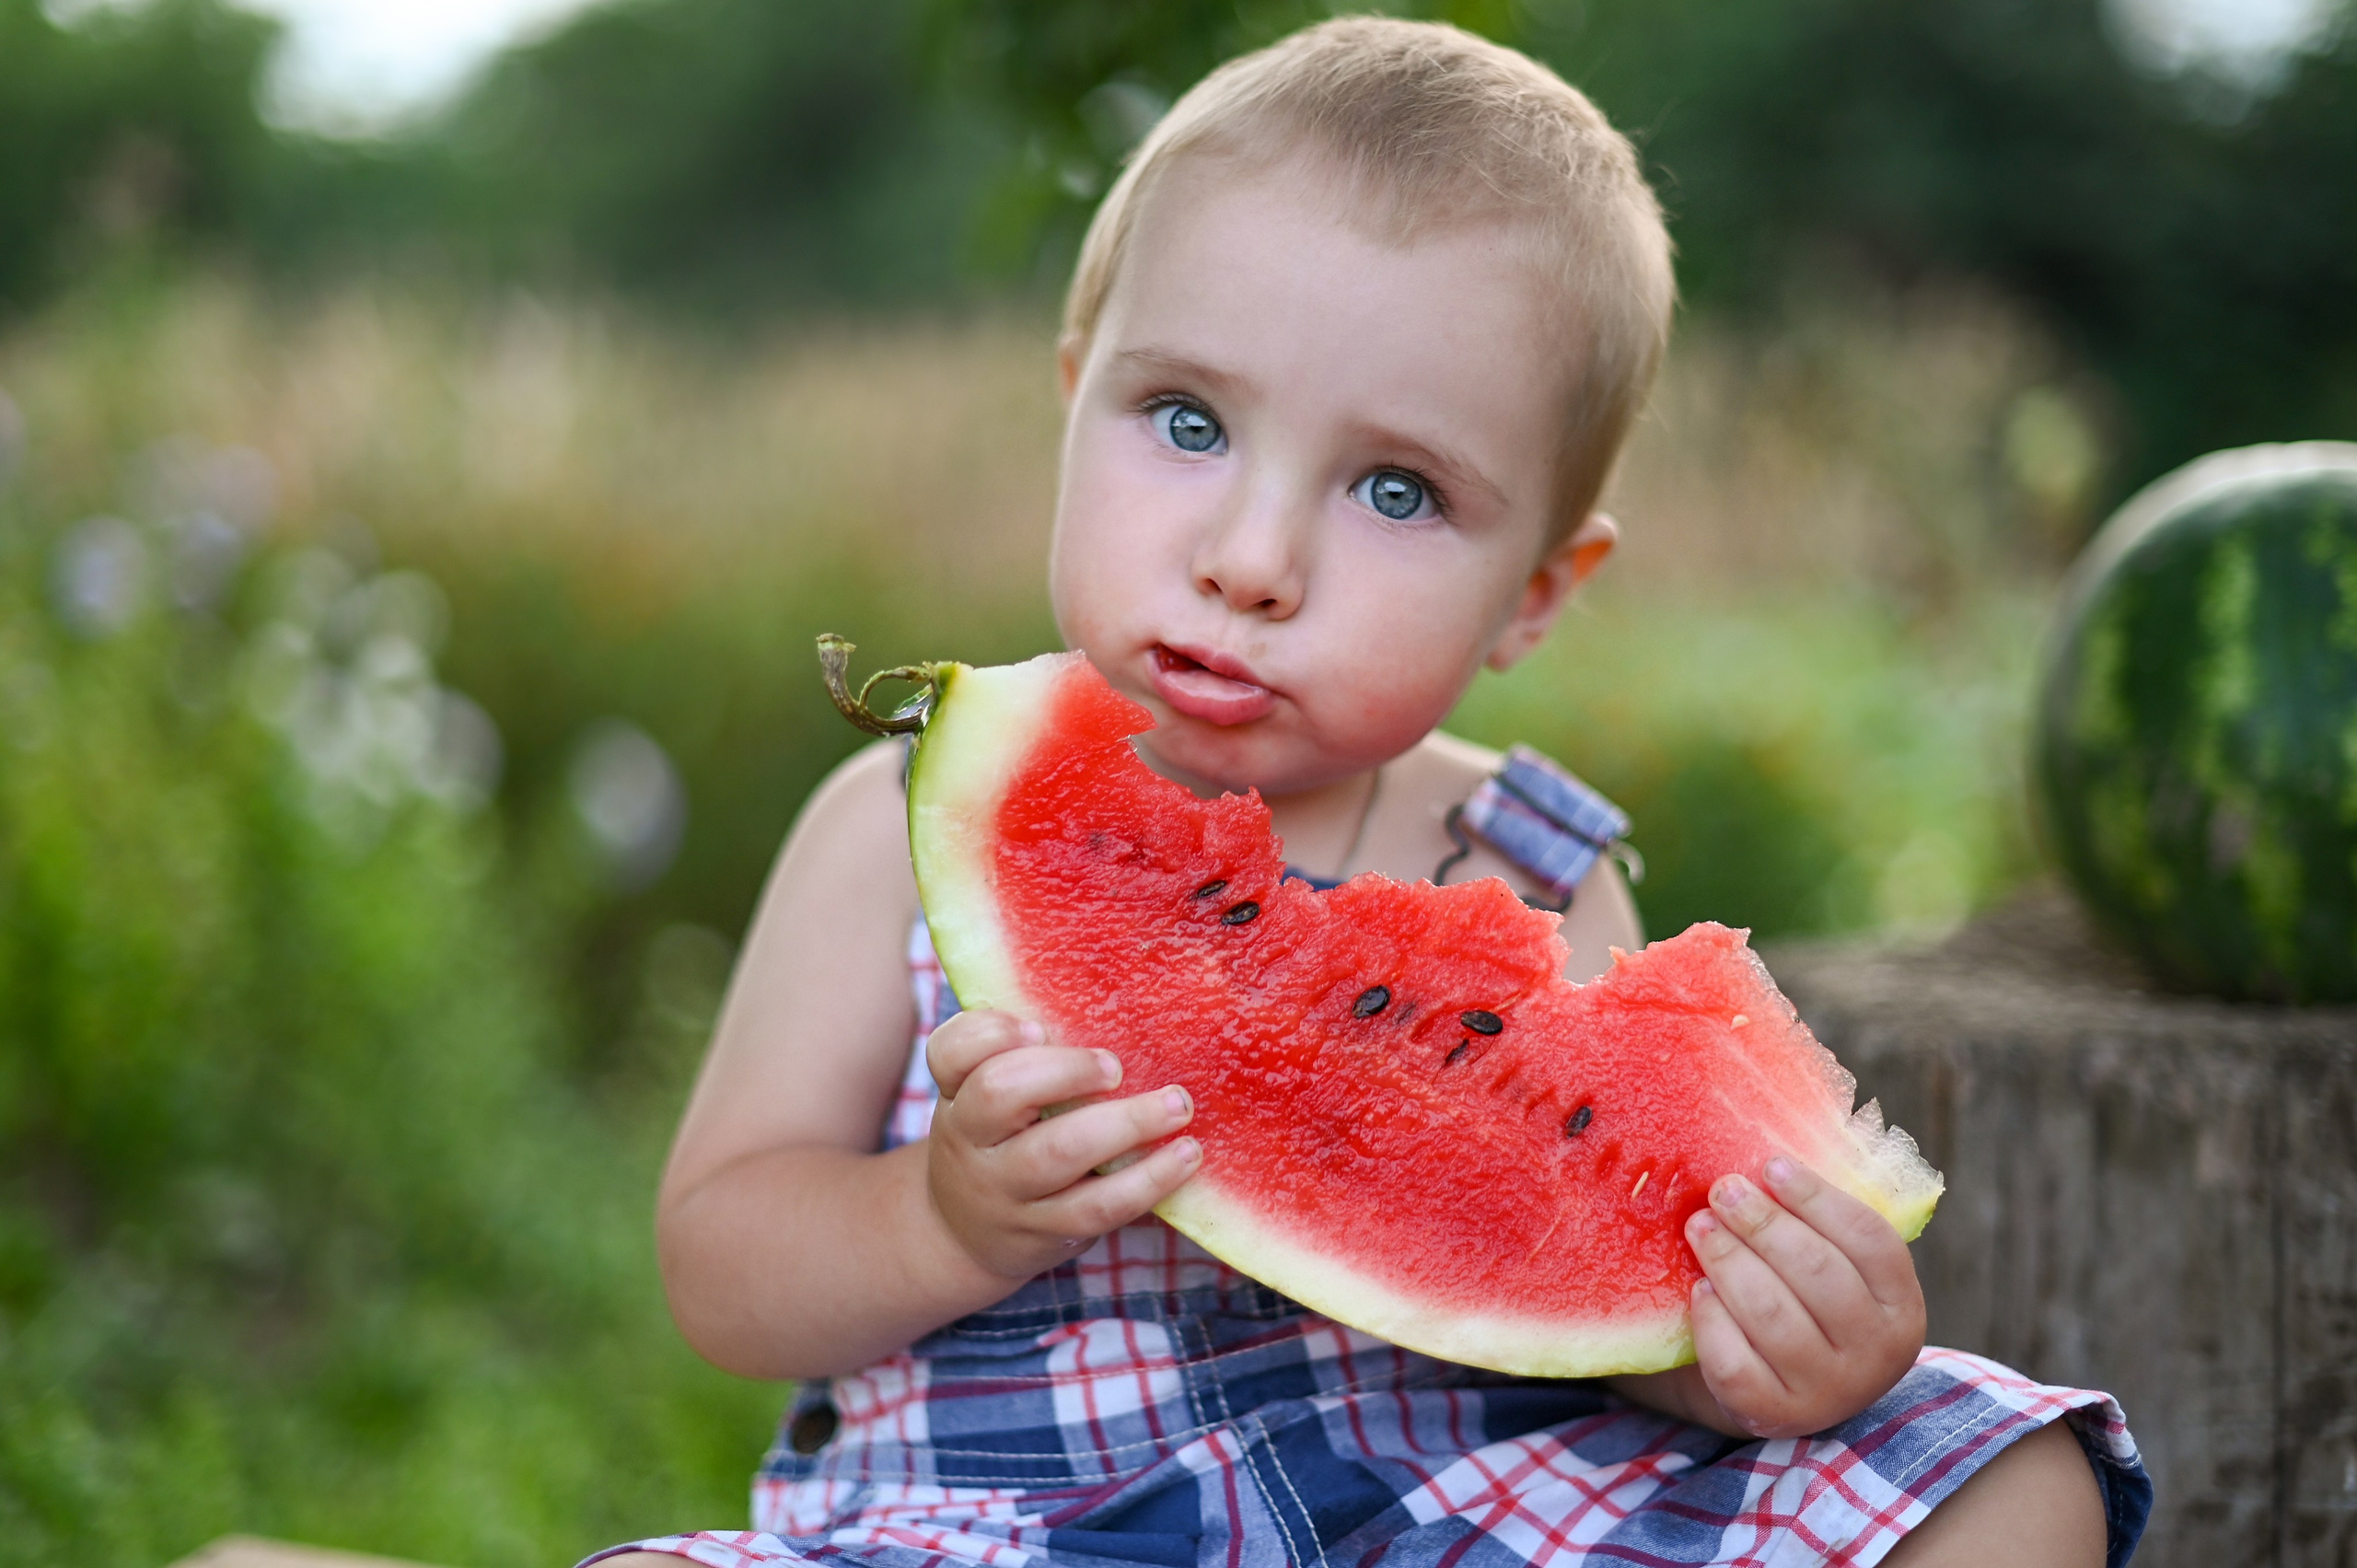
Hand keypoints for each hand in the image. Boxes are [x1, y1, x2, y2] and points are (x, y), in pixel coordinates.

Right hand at [922, 1009, 1200, 1278]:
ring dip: (1125, 1125)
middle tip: (1117, 1067)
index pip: (950, 1051)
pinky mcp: (1046, 1232)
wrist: (967, 1235)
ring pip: (1057, 1154)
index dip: (993, 1032)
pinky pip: (1098, 1207)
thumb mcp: (983, 1098)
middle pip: (1000, 1092)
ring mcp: (1005, 1191)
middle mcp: (970, 1140)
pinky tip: (1184, 1156)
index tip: (1039, 1027)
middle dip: (1066, 1070)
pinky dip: (1148, 1181)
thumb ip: (1018, 1053)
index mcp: (957, 1093)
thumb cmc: (996, 1141)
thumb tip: (1101, 1009)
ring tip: (1176, 1106)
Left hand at [1676, 1157, 1925, 1439]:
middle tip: (1723, 1190)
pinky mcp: (1774, 1415)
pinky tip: (1701, 1290)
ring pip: (1771, 1312)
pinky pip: (1734, 1359)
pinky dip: (1712, 1317)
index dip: (1817, 1198)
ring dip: (1728, 1260)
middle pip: (1816, 1271)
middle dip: (1762, 1223)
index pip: (1868, 1240)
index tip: (1771, 1165)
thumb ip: (1819, 1223)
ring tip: (1700, 1226)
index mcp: (1902, 1307)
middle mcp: (1876, 1355)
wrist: (1783, 1386)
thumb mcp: (1834, 1266)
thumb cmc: (1807, 1304)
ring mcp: (1828, 1391)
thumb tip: (1770, 1159)